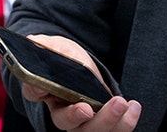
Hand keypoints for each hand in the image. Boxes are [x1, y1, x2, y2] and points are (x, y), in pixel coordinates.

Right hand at [21, 35, 140, 130]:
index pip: (33, 92)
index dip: (35, 90)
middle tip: (88, 108)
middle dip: (76, 117)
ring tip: (121, 103)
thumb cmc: (63, 54)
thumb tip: (35, 44)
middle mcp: (60, 110)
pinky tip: (133, 106)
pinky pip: (113, 130)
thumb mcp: (55, 46)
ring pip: (91, 131)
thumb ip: (45, 47)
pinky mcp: (102, 121)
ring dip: (107, 121)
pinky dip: (125, 122)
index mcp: (42, 89)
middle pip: (65, 122)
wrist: (82, 63)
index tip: (40, 85)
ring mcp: (82, 120)